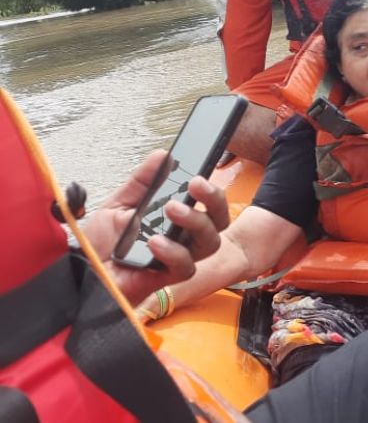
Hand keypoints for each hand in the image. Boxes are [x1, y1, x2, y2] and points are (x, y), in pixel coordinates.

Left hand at [82, 149, 230, 305]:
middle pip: (219, 220)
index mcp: (177, 219)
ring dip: (194, 221)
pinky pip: (185, 266)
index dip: (212, 189)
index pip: (208, 203)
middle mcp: (184, 238)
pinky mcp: (168, 277)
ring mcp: (179, 257)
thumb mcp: (120, 204)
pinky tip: (154, 241)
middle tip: (195, 184)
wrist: (83, 274)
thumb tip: (162, 155)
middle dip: (214, 199)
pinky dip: (172, 251)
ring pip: (210, 242)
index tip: (200, 173)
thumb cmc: (102, 244)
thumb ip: (142, 181)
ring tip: (170, 208)